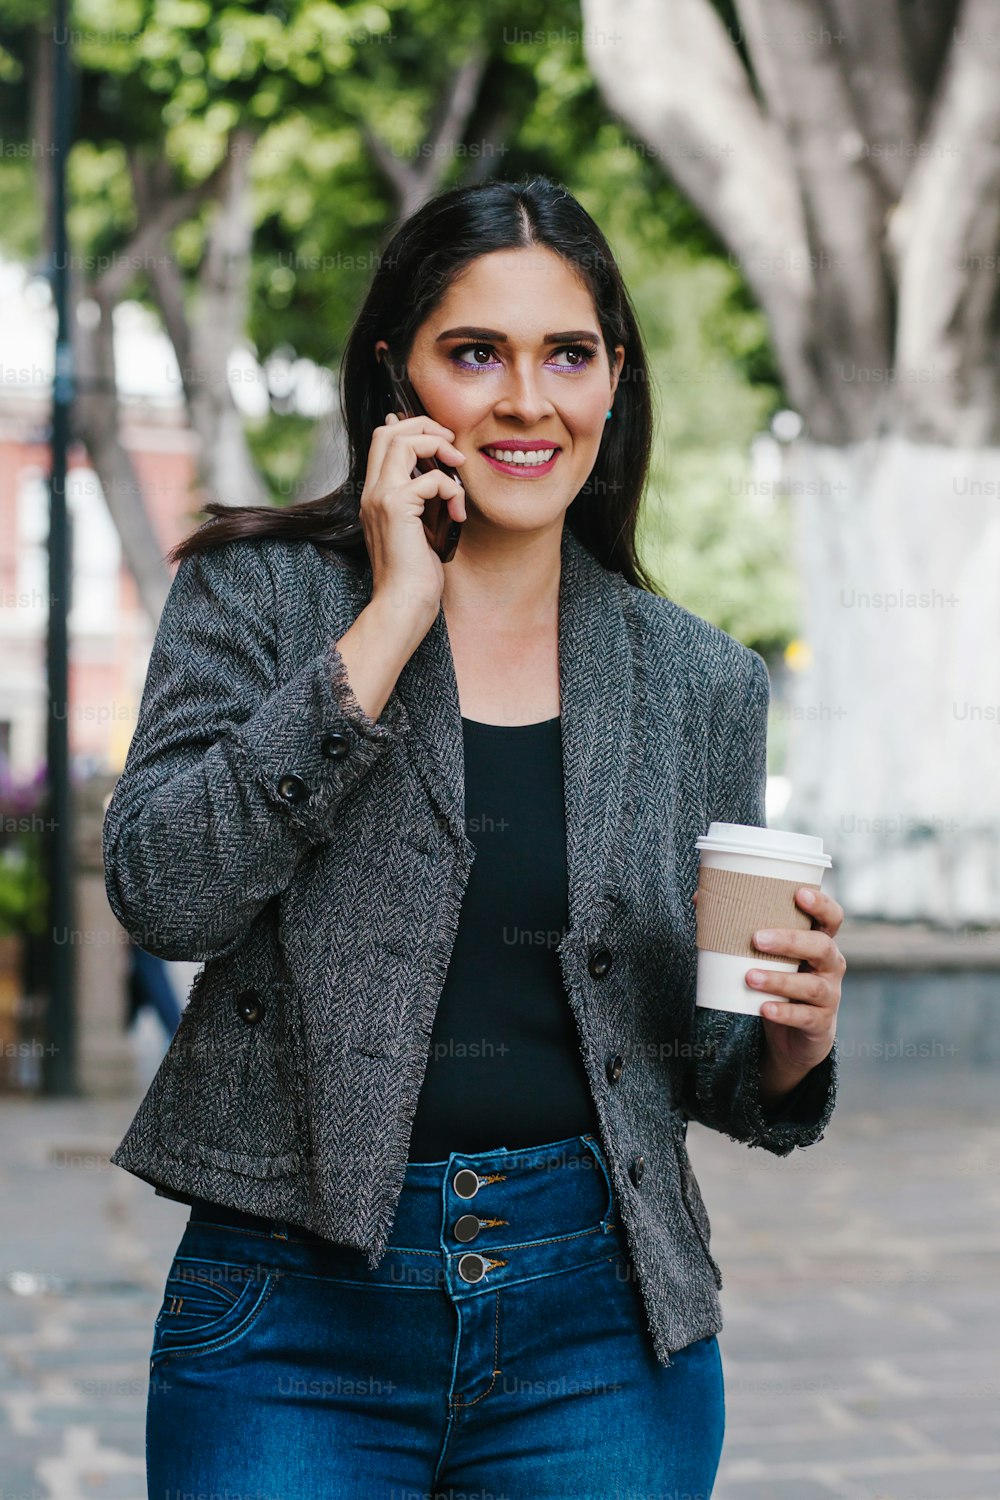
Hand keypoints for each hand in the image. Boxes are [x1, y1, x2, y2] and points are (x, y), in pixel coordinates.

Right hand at [360, 411, 467, 624]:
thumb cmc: (415, 574)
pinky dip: (452, 490)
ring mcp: (380, 497)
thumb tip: (440, 478)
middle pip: (389, 431)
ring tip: (459, 466)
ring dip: (438, 446)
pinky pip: (431, 478)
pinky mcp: (396, 508)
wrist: (403, 603)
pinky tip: (459, 513)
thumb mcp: (419, 528)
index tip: (441, 440)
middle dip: (425, 426)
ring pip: (403, 441)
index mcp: (375, 494)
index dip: (411, 427)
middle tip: (453, 444)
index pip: (383, 439)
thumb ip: (423, 501)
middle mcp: (372, 491)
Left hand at [691, 886, 844, 1075]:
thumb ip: (741, 928)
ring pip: (811, 985)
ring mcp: (829, 995)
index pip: (832, 918)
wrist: (796, 1035)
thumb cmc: (780, 981)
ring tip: (750, 977)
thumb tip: (699, 898)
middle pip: (821, 947)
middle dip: (790, 941)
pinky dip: (784, 1012)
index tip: (799, 894)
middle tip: (757, 939)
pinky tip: (764, 1009)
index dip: (821, 905)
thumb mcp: (767, 956)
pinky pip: (805, 1017)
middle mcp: (830, 966)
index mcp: (819, 942)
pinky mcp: (820, 1023)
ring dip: (779, 980)